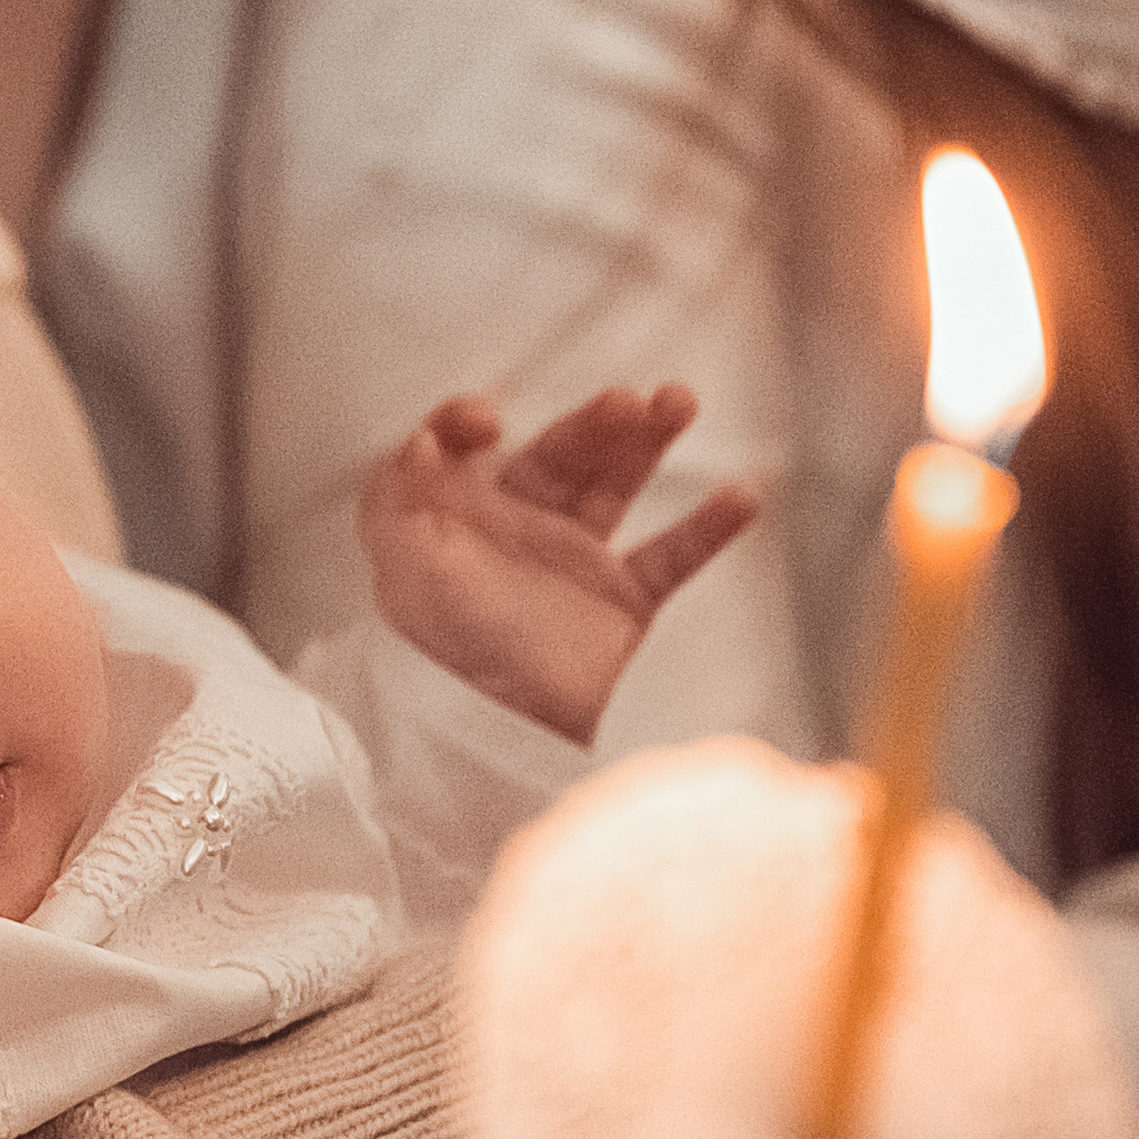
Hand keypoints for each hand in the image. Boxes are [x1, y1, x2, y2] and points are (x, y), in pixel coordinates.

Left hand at [360, 385, 757, 745]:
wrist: (501, 737)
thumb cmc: (440, 654)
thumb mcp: (404, 572)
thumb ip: (397, 499)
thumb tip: (420, 437)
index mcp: (458, 517)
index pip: (459, 450)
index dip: (464, 424)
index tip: (488, 421)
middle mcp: (517, 529)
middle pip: (557, 454)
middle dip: (593, 423)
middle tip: (626, 400)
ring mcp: (575, 563)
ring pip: (616, 485)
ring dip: (648, 442)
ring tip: (678, 401)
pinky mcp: (623, 604)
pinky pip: (671, 556)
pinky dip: (707, 528)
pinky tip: (742, 496)